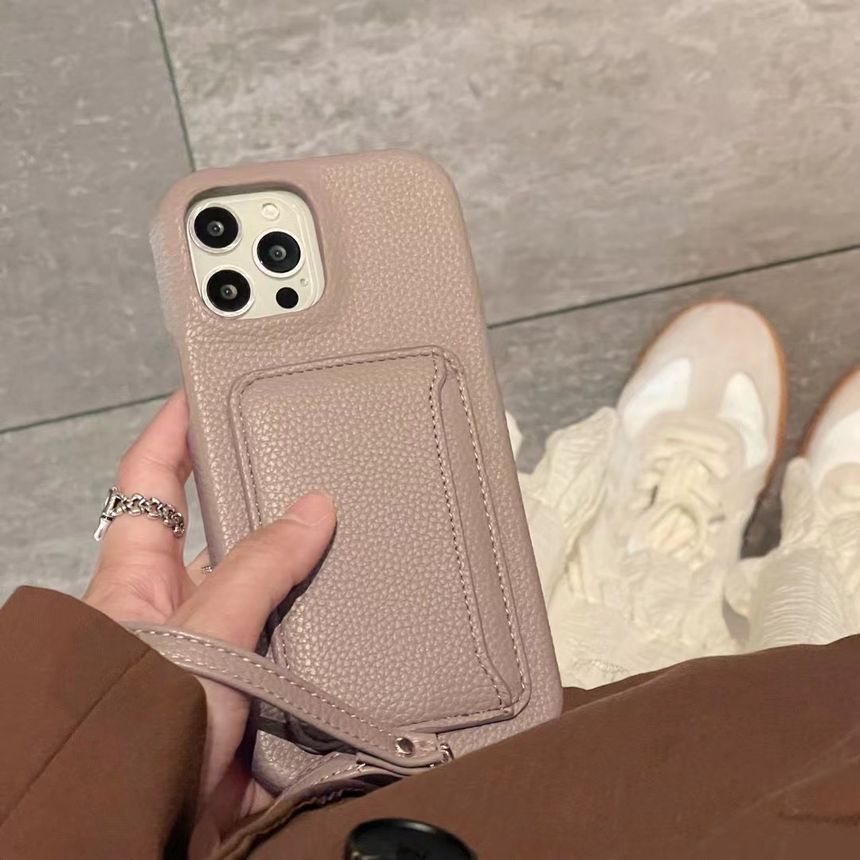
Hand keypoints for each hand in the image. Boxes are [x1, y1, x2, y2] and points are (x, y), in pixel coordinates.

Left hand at [83, 390, 335, 853]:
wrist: (137, 835)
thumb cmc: (122, 735)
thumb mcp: (195, 633)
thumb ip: (256, 570)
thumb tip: (310, 510)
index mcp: (141, 575)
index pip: (152, 479)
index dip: (175, 429)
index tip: (207, 388)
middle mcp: (179, 607)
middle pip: (231, 534)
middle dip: (274, 509)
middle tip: (326, 475)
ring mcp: (219, 652)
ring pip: (275, 594)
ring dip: (310, 585)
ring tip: (360, 554)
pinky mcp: (255, 696)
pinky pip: (300, 650)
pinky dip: (330, 641)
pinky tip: (365, 624)